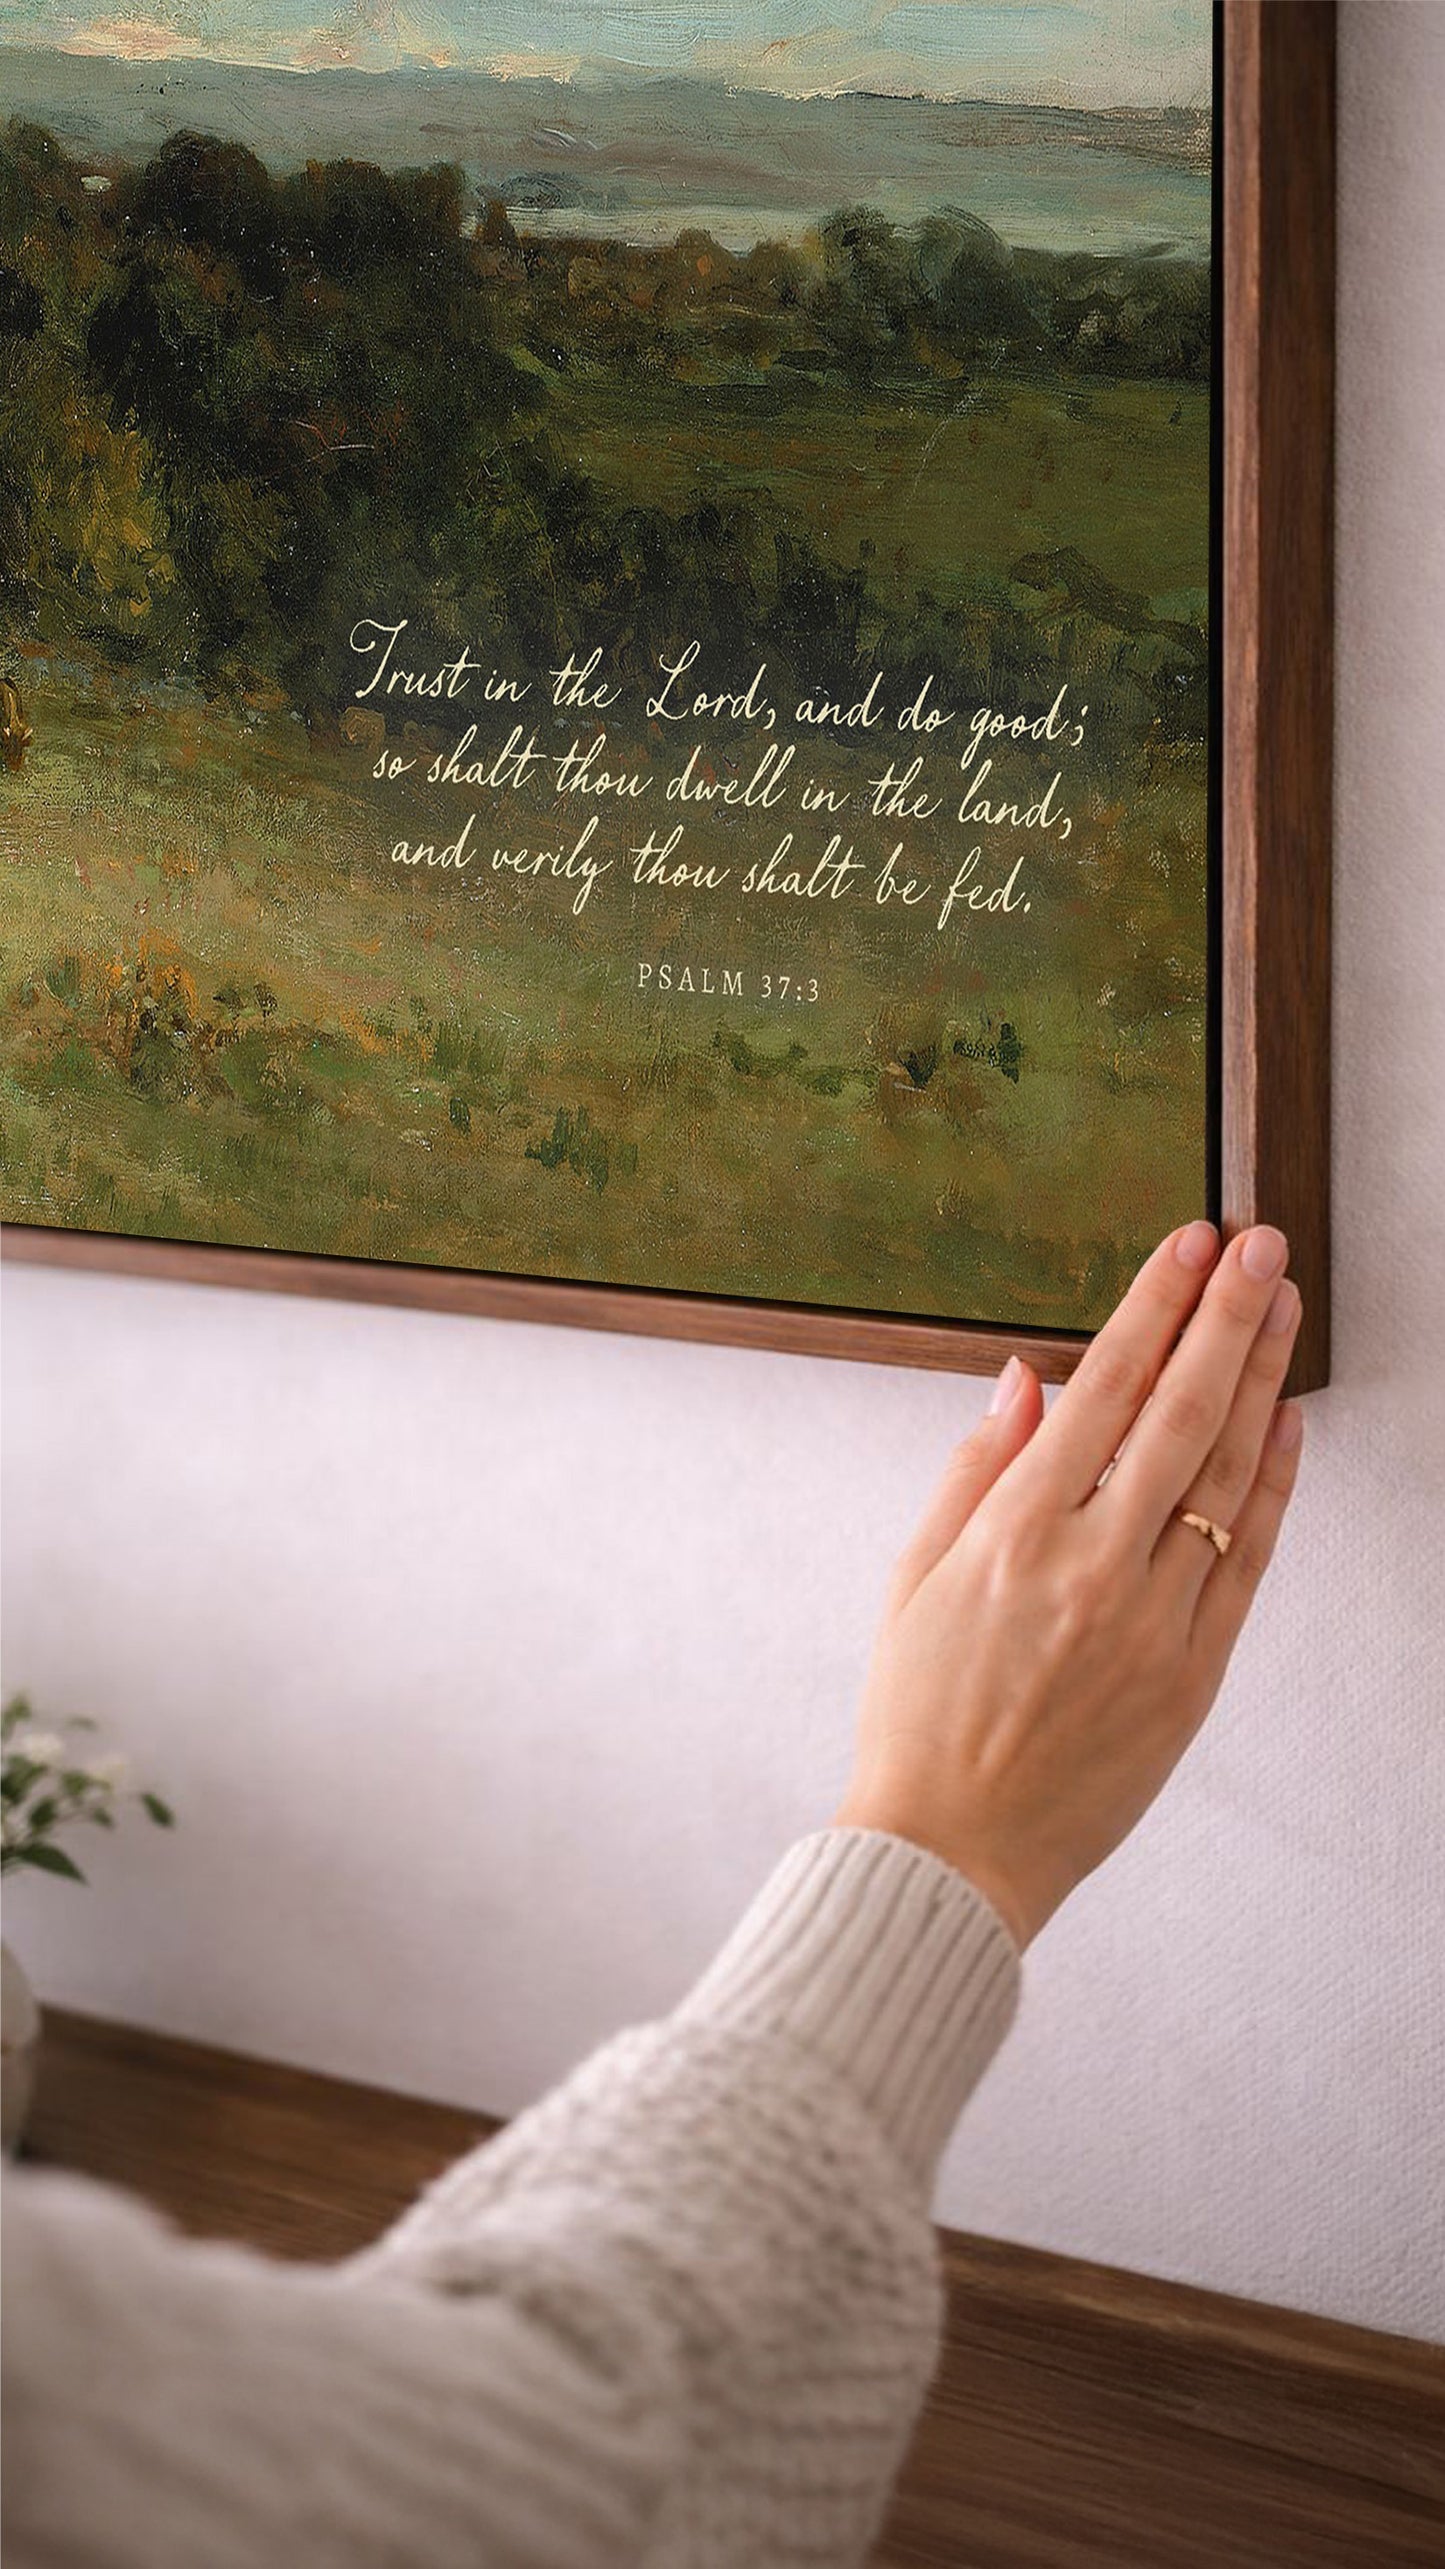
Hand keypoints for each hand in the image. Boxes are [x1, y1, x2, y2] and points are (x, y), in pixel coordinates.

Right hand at [835, 1222, 1304, 1947]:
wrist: (952, 1851)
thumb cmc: (919, 1717)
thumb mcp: (914, 1578)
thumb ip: (976, 1471)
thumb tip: (1025, 1378)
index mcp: (1014, 1532)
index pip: (1106, 1388)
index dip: (1156, 1305)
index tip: (1191, 1245)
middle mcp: (1092, 1565)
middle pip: (1182, 1412)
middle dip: (1228, 1317)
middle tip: (1263, 1244)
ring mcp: (1151, 1620)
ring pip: (1224, 1476)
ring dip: (1262, 1382)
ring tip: (1286, 1309)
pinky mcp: (1190, 1675)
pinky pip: (1244, 1562)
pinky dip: (1273, 1488)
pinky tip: (1288, 1426)